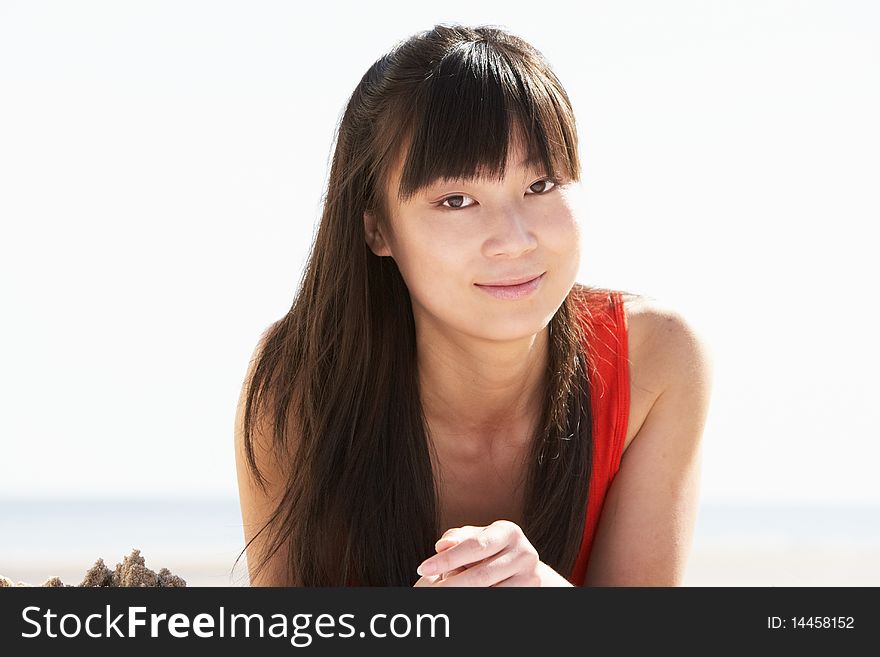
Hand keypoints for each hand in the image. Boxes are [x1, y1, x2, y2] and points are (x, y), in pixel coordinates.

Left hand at [413, 520, 543, 586]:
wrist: (524, 570)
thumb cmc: (490, 550)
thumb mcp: (476, 538)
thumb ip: (457, 540)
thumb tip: (441, 546)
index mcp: (509, 531)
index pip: (474, 546)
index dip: (447, 558)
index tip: (422, 568)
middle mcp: (524, 553)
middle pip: (481, 575)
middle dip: (451, 584)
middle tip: (429, 591)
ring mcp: (530, 577)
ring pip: (489, 592)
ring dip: (464, 594)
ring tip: (448, 589)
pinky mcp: (530, 593)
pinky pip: (498, 600)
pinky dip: (479, 599)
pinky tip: (466, 595)